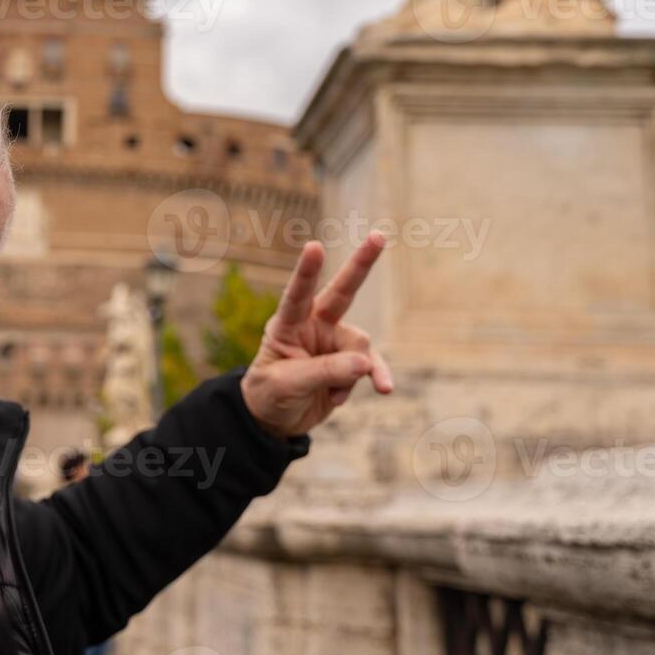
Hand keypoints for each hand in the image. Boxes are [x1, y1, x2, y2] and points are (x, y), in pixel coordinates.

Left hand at [239, 232, 393, 437]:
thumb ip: (324, 372)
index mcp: (287, 325)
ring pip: (360, 345)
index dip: (306, 272)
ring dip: (353, 372)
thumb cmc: (270, 394)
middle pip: (342, 292)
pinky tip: (384, 388)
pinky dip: (377, 377)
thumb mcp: (288, 385)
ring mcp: (334, 341)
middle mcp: (313, 325)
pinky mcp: (350, 361)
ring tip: (332, 395)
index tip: (314, 246)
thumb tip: (365, 363)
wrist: (277, 418)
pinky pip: (371, 365)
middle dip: (361, 264)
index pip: (296, 295)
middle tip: (378, 235)